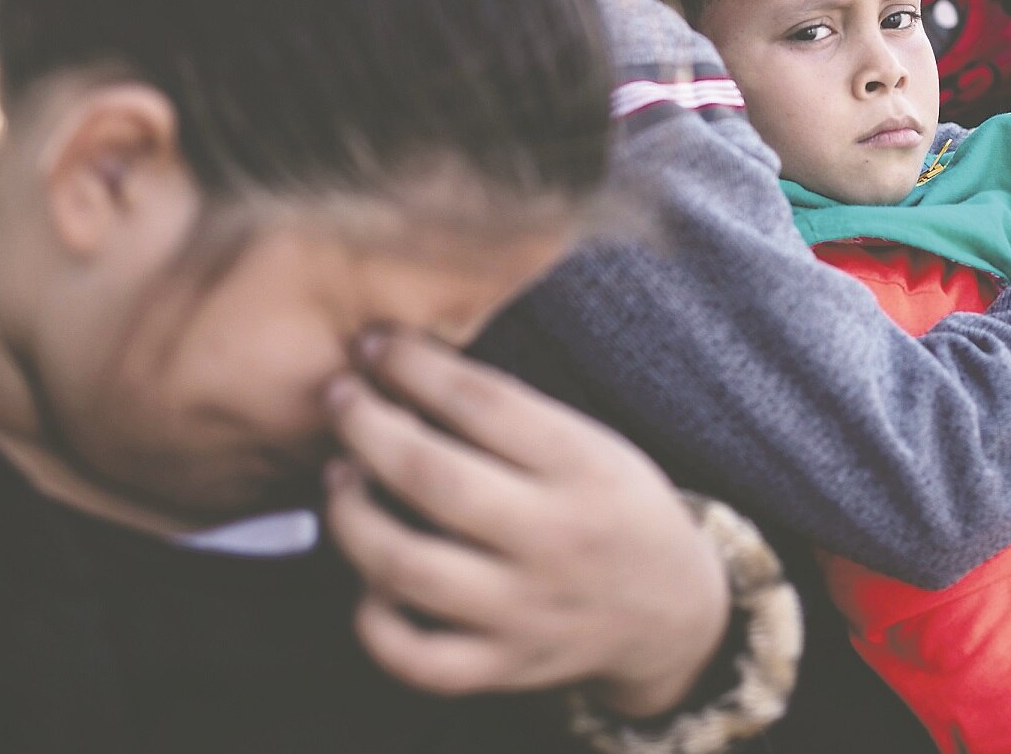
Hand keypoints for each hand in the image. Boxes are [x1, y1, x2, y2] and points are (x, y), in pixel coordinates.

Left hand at [325, 330, 728, 718]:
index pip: (483, 402)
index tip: (373, 343)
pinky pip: (417, 657)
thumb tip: (409, 363)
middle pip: (434, 480)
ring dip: (352, 516)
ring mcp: (525, 611)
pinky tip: (368, 578)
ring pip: (409, 569)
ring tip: (338, 477)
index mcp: (584, 467)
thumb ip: (513, 413)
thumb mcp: (592, 441)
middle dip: (366, 428)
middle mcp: (554, 540)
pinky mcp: (504, 667)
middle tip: (338, 397)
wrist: (672, 612)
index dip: (413, 364)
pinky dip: (374, 620)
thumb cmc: (615, 506)